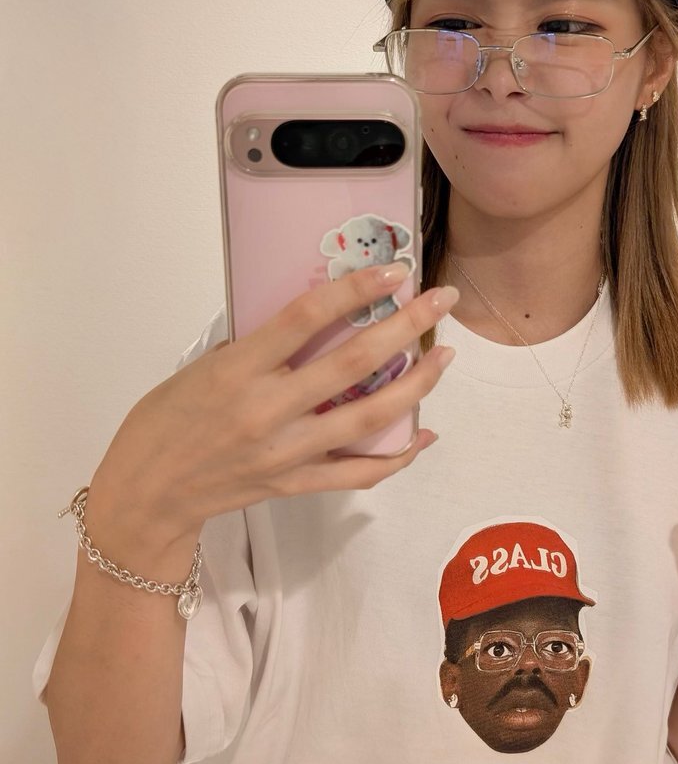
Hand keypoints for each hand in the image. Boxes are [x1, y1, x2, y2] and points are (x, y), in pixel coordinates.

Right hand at [89, 263, 457, 546]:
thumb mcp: (201, 366)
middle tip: (441, 300)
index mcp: (238, 369)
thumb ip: (256, 346)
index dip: (355, 290)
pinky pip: (358, 473)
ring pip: (368, 418)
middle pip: (352, 364)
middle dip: (405, 327)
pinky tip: (424, 434)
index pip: (306, 318)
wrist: (147, 493)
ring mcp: (285, 452)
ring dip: (415, 386)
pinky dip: (397, 456)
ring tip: (444, 358)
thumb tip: (314, 322)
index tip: (393, 270)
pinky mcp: (295, 484)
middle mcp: (267, 410)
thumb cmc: (166, 420)